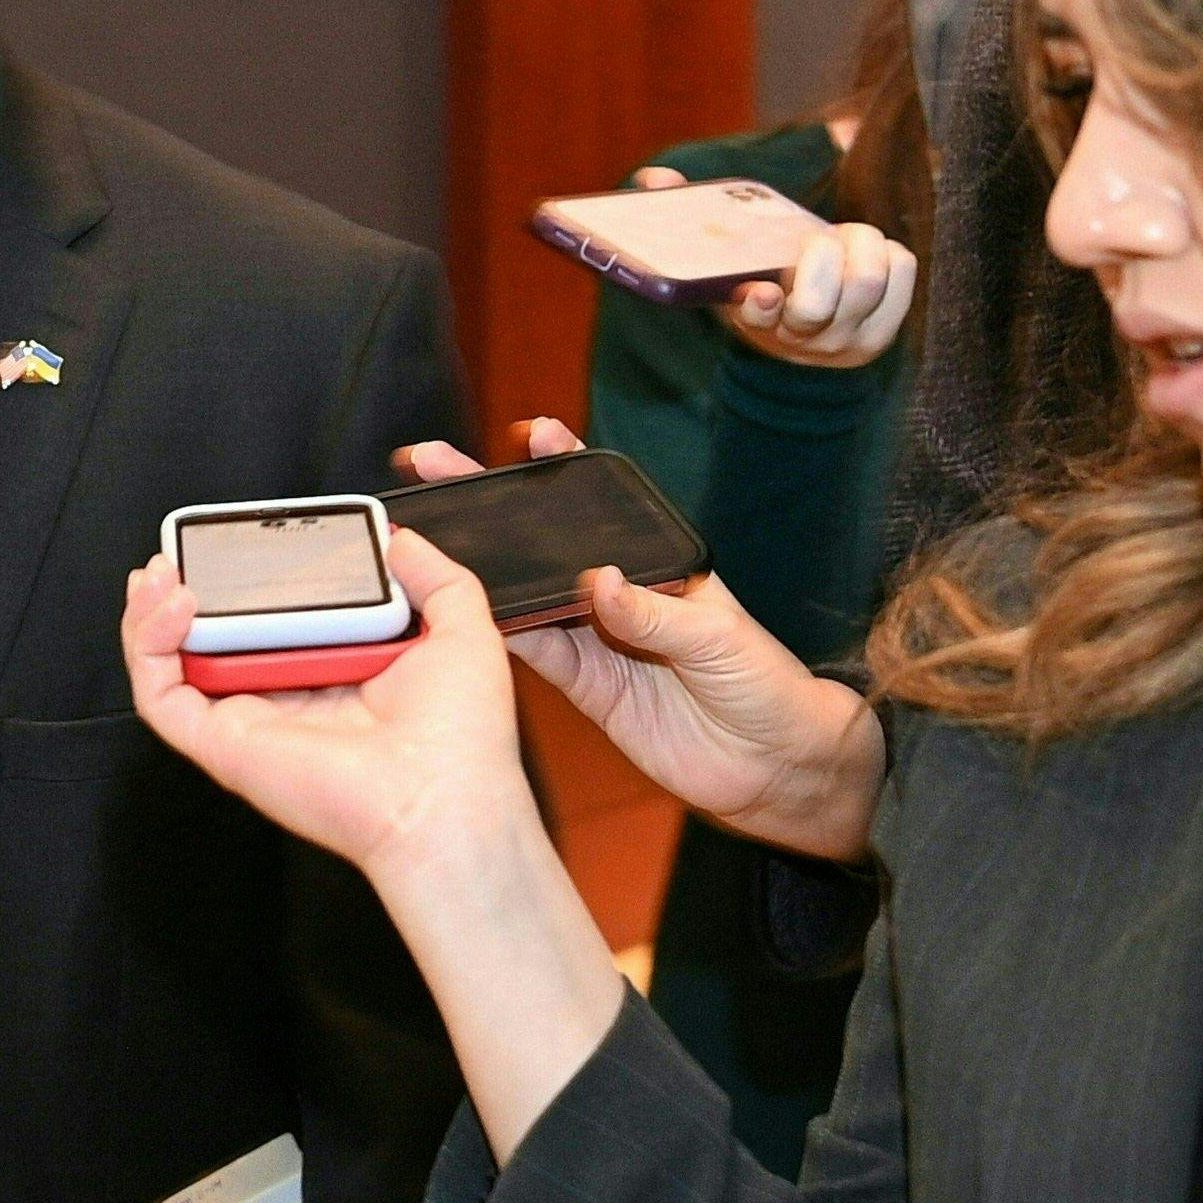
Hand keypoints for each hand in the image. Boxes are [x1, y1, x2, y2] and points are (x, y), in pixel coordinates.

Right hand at [124, 527, 532, 881]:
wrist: (449, 795)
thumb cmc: (462, 738)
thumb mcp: (462, 628)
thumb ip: (433, 576)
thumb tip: (397, 540)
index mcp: (330, 674)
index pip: (268, 620)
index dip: (244, 580)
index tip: (244, 541)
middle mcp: (282, 698)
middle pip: (210, 639)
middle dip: (182, 590)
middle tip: (184, 550)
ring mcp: (248, 721)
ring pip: (171, 664)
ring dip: (150, 612)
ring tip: (163, 570)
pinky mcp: (223, 743)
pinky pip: (160, 696)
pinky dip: (148, 647)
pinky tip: (173, 605)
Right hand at [397, 424, 884, 859]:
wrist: (775, 768)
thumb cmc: (767, 686)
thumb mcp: (720, 637)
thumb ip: (654, 611)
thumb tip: (598, 582)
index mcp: (659, 561)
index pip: (606, 504)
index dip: (566, 466)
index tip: (533, 434)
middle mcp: (620, 592)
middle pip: (546, 541)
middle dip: (495, 505)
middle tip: (438, 468)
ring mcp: (597, 637)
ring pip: (525, 590)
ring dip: (480, 563)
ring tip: (426, 530)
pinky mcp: (585, 684)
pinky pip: (532, 649)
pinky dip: (497, 630)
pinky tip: (460, 604)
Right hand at [625, 164, 916, 367]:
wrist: (808, 345)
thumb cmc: (762, 283)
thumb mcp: (723, 260)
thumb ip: (688, 216)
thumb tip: (653, 178)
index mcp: (755, 319)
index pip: (756, 316)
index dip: (759, 305)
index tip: (761, 289)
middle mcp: (801, 337)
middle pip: (820, 303)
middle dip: (821, 259)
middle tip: (816, 241)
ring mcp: (847, 337)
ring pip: (868, 281)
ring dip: (859, 244)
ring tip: (844, 238)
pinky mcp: (885, 328)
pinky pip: (902, 272)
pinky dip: (890, 251)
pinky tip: (869, 252)